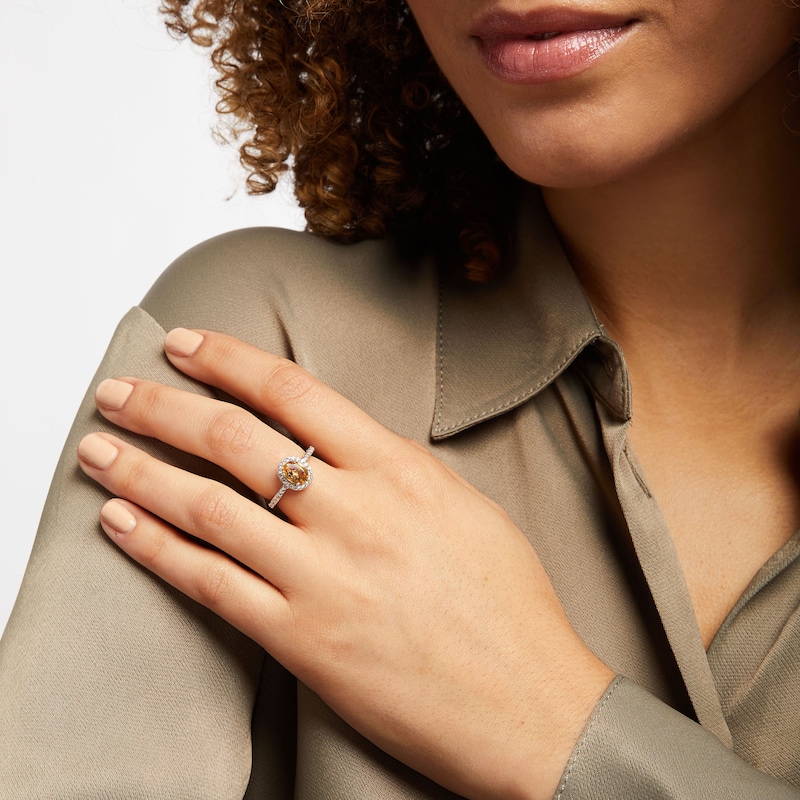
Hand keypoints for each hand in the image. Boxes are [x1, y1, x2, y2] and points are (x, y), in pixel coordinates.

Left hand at [77, 328, 613, 799]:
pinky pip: (210, 583)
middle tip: (119, 390)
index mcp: (401, 470)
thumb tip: (341, 448)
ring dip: (140, 471)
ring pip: (207, 504)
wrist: (530, 705)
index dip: (227, 358)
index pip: (294, 392)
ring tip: (97, 449)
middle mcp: (355, 512)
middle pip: (235, 437)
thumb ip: (397, 471)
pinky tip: (121, 524)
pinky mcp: (301, 639)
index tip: (184, 343)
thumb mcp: (465, 508)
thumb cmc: (509, 606)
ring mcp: (323, 576)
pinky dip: (156, 549)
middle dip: (163, 404)